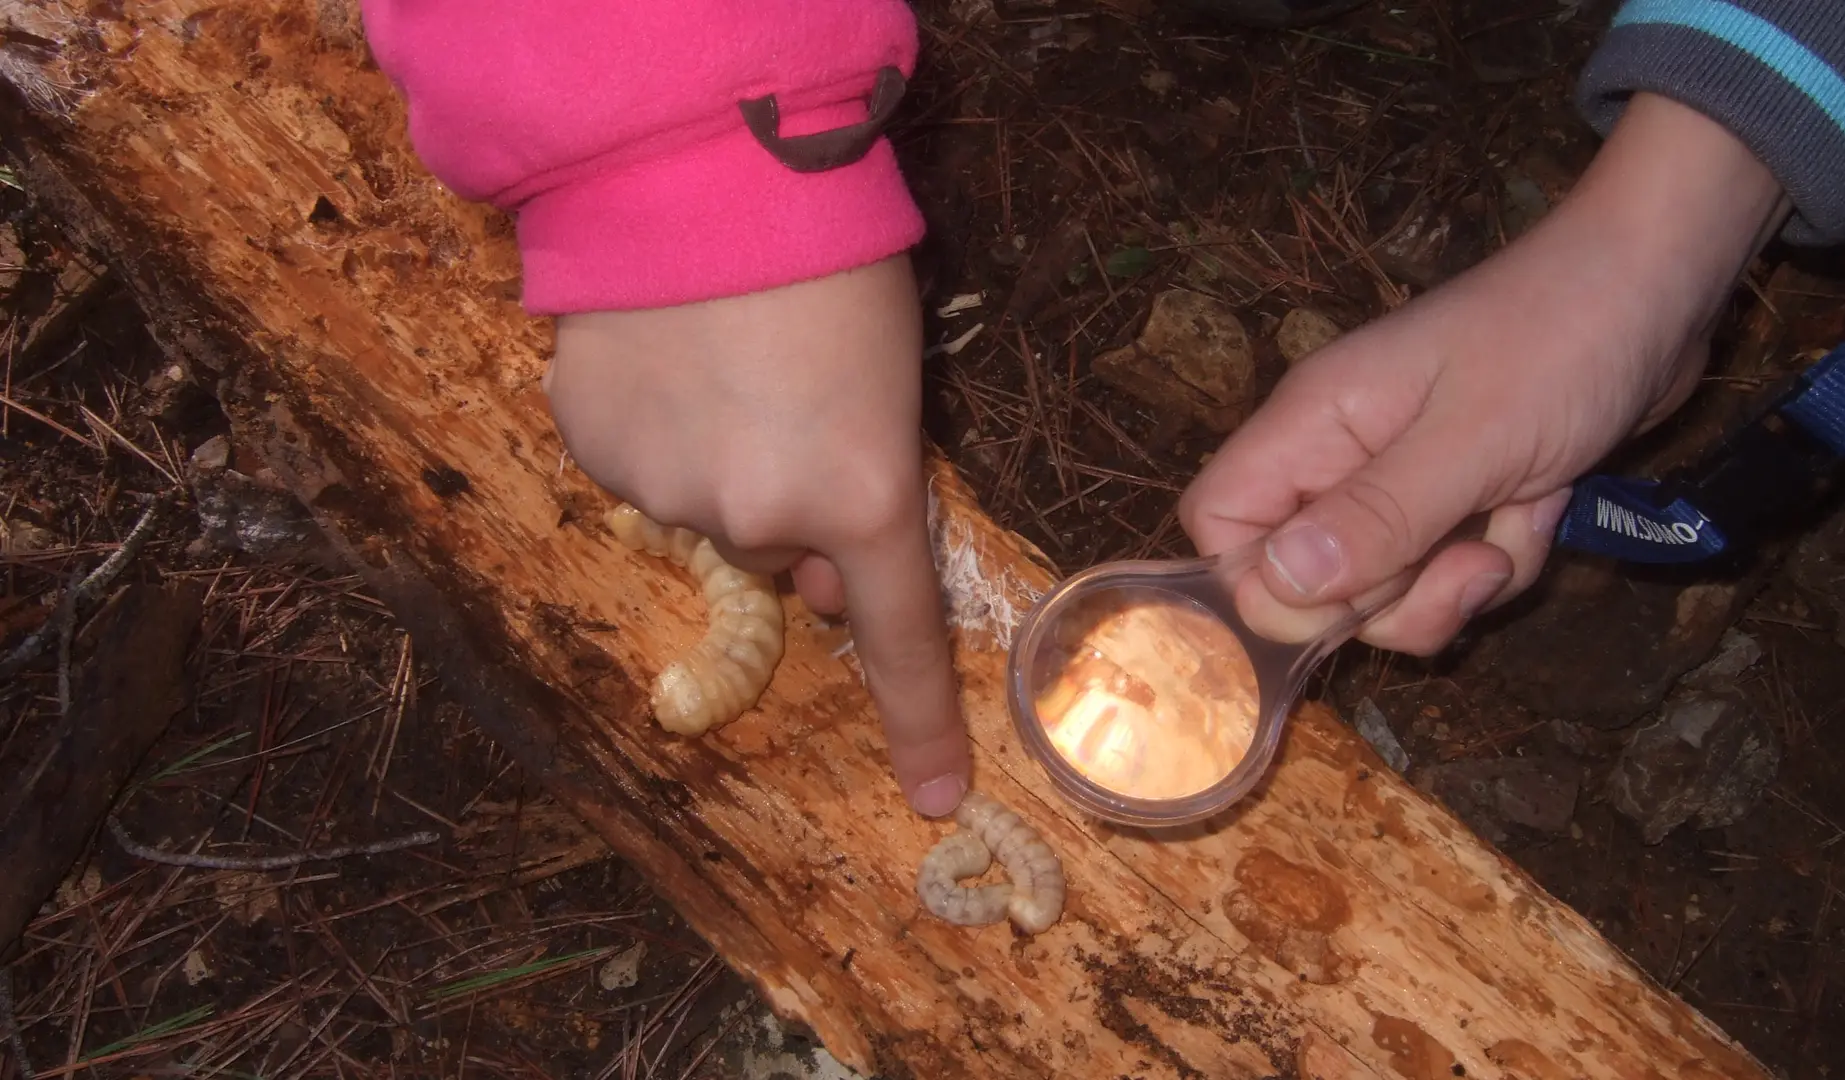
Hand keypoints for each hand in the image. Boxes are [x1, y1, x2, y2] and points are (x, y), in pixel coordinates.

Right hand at [546, 254, 969, 815]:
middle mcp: (761, 518)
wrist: (703, 171)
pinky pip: (639, 469)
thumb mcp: (890, 380)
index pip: (897, 637)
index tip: (934, 794)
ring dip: (719, 462)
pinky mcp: (595, 450)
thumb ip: (866, 483)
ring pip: (705, 511)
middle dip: (791, 505)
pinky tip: (663, 359)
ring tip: (723, 360)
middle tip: (791, 407)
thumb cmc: (834, 265)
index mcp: (861, 495)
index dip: (920, 720)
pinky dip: (653, 432)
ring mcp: (669, 490)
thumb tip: (815, 565)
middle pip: (782, 552)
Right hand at [1180, 93, 1791, 654]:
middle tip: (1463, 557)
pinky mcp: (1457, 501)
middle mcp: (1340, 458)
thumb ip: (1375, 518)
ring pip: (1385, 593)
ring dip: (1456, 587)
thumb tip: (1272, 592)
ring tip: (1514, 523)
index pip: (1220, 524)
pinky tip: (1542, 507)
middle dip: (1390, 599)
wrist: (1661, 285)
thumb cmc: (1561, 340)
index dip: (1261, 582)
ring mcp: (1400, 482)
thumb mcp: (1473, 439)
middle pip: (1307, 581)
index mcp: (1314, 426)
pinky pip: (1448, 577)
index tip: (1345, 598)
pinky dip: (1500, 563)